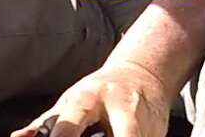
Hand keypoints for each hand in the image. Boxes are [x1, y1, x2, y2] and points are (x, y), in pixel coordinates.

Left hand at [10, 61, 172, 136]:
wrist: (141, 74)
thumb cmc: (99, 92)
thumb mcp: (71, 102)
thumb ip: (45, 124)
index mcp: (87, 99)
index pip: (70, 124)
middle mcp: (118, 107)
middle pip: (124, 134)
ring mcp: (142, 120)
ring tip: (108, 136)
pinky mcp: (159, 131)